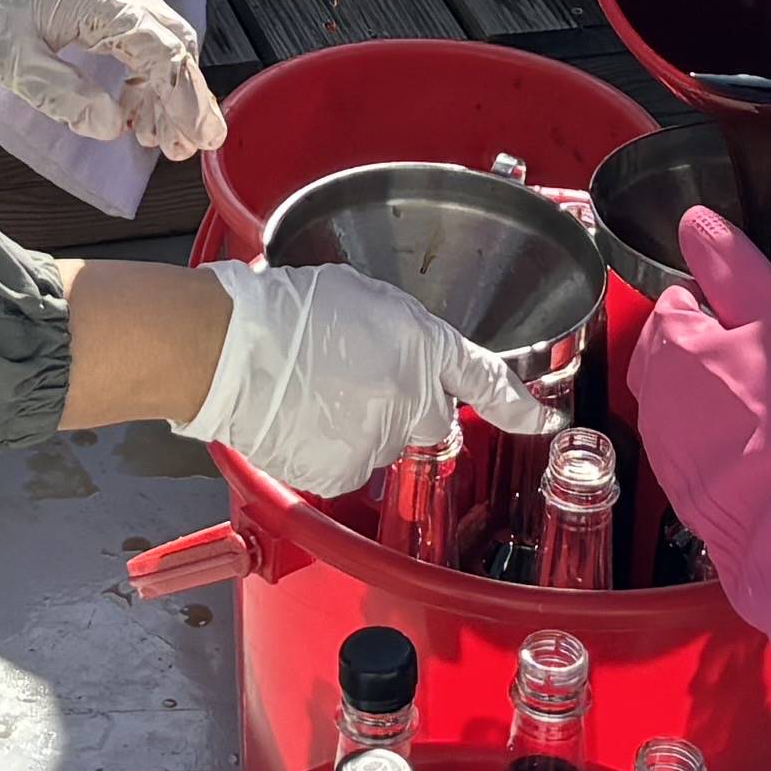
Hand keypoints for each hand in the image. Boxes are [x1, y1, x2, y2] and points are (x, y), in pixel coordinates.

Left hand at [0, 0, 227, 161]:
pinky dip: (145, 75)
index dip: (184, 97)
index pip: (162, 50)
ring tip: (158, 140)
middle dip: (184, 100)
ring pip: (161, 42)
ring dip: (166, 91)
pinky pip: (139, 36)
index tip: (198, 138)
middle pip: (173, 44)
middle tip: (183, 149)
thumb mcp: (12, 62)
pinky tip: (132, 110)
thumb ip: (63, 95)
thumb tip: (111, 126)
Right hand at [177, 259, 559, 497]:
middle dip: (405, 403)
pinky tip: (303, 417)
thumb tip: (403, 354)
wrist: (231, 351)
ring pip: (385, 442)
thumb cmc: (282, 311)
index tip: (540, 420)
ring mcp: (379, 440)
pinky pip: (350, 465)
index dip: (519, 404)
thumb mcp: (362, 297)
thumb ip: (400, 332)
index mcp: (421, 345)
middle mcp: (411, 399)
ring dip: (362, 423)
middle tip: (353, 380)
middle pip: (430, 417)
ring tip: (315, 392)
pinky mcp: (345, 473)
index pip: (487, 379)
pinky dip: (331, 447)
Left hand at [620, 203, 770, 572]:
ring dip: (723, 399)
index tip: (762, 327)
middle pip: (683, 348)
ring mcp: (660, 440)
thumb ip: (733, 264)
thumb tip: (696, 223)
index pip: (685, 297)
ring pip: (690, 398)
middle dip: (722, 352)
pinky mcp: (677, 481)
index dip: (729, 307)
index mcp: (668, 339)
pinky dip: (725, 442)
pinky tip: (764, 451)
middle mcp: (650, 388)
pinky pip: (698, 444)